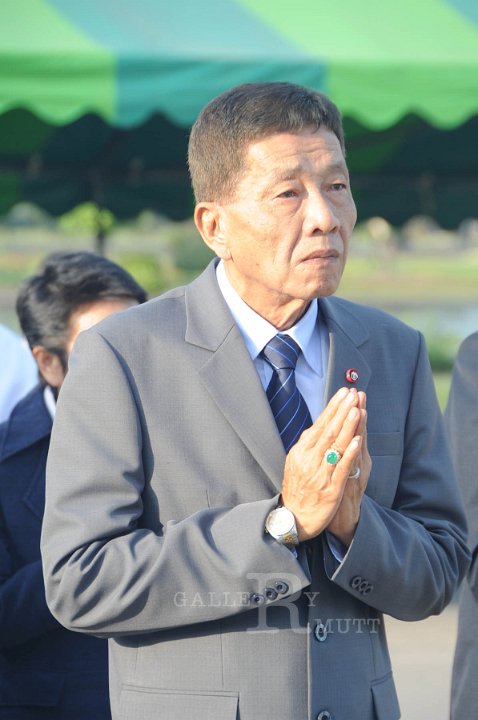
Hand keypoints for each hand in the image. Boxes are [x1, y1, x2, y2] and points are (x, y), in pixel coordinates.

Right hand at [280, 387, 364, 541]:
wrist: (294, 520)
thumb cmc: (298, 489)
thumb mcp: (296, 463)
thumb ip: (308, 445)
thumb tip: (318, 425)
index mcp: (301, 452)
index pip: (320, 425)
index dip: (333, 408)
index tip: (344, 393)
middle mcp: (309, 460)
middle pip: (328, 431)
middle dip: (341, 411)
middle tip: (352, 393)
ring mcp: (320, 474)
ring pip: (335, 446)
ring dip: (347, 426)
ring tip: (356, 409)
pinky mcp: (331, 489)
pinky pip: (341, 468)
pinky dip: (349, 453)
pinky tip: (358, 441)